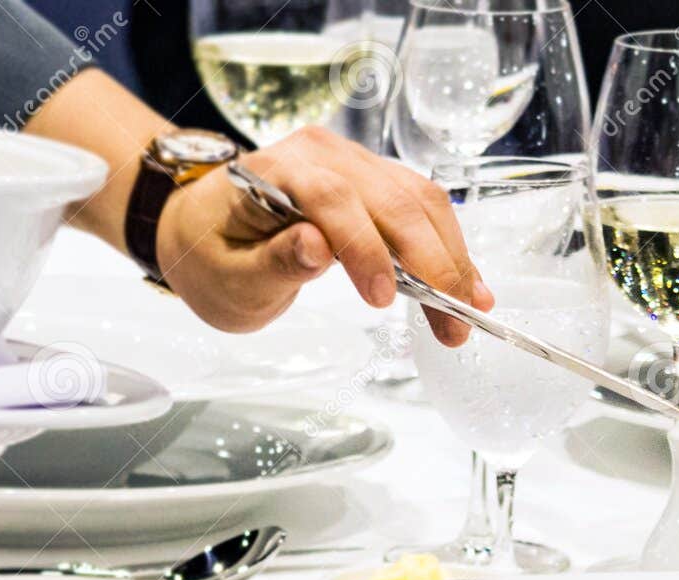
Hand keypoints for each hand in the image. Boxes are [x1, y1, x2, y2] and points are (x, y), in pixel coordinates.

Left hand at [155, 127, 494, 344]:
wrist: (208, 228)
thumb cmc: (213, 256)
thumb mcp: (227, 277)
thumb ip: (272, 263)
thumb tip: (316, 247)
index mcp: (277, 170)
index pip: (333, 199)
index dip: (364, 248)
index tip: (382, 300)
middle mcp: (324, 154)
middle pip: (393, 200)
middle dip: (431, 266)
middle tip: (454, 326)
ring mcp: (355, 164)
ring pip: (420, 202)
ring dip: (451, 259)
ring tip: (469, 313)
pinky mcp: (376, 183)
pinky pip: (423, 210)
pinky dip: (448, 249)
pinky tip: (469, 288)